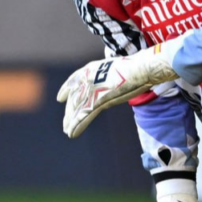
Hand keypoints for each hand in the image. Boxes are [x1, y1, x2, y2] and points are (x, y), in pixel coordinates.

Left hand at [56, 44, 178, 138]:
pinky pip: (84, 115)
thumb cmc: (136, 67)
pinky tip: (72, 134)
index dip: (66, 89)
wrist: (140, 69)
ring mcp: (92, 89)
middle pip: (75, 98)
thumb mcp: (118, 69)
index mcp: (91, 69)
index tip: (61, 97)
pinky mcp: (98, 100)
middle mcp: (87, 78)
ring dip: (71, 121)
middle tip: (66, 123)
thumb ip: (111, 76)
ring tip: (67, 131)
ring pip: (78, 108)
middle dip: (70, 111)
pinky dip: (78, 125)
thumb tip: (115, 80)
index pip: (74, 80)